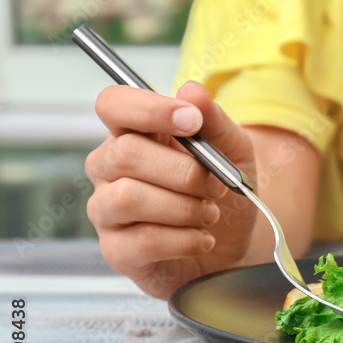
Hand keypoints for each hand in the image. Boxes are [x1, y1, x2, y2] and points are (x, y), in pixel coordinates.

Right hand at [86, 81, 257, 297]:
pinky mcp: (117, 251)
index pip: (113, 105)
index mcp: (133, 133)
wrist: (234, 243)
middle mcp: (110, 168)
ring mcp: (107, 210)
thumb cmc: (224, 192)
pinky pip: (143, 240)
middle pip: (125, 153)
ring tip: (209, 213)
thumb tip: (192, 91)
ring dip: (185, 207)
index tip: (192, 122)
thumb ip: (215, 121)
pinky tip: (202, 238)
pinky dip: (186, 239)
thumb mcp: (235, 151)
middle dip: (184, 171)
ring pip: (129, 197)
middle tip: (216, 185)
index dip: (149, 109)